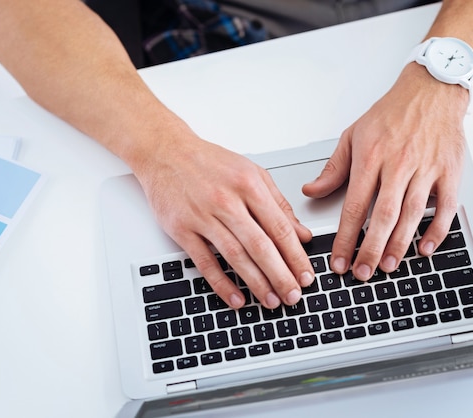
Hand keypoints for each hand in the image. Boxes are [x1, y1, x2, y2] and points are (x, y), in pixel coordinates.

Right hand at [133, 127, 314, 309]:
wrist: (166, 152)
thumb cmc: (210, 162)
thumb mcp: (252, 173)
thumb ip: (279, 204)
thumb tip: (301, 234)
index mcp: (249, 186)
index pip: (280, 228)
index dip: (296, 256)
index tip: (306, 275)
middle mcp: (227, 201)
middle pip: (260, 246)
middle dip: (281, 275)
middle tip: (293, 296)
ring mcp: (203, 216)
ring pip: (235, 256)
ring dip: (256, 283)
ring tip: (271, 300)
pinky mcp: (182, 229)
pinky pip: (204, 262)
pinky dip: (221, 283)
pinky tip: (236, 298)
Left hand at [303, 63, 467, 279]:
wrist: (431, 91)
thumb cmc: (391, 114)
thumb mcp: (353, 135)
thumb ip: (333, 168)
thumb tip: (311, 191)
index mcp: (371, 157)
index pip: (354, 206)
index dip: (346, 237)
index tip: (339, 259)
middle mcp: (398, 164)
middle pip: (383, 216)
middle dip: (371, 249)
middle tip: (362, 273)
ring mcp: (426, 169)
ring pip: (412, 215)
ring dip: (399, 245)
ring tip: (387, 267)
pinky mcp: (449, 172)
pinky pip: (446, 207)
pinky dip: (437, 230)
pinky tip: (425, 248)